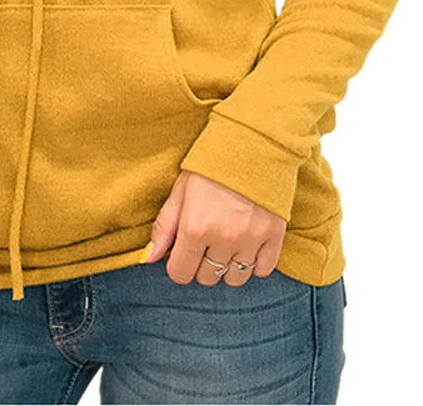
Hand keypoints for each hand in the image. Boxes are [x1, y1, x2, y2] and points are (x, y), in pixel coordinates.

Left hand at [141, 169, 286, 286]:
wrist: (251, 145)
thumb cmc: (211, 166)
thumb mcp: (180, 190)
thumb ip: (164, 226)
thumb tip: (149, 257)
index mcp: (195, 227)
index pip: (180, 273)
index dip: (178, 265)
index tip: (183, 252)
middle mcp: (223, 239)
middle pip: (207, 278)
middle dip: (202, 264)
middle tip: (205, 243)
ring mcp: (250, 240)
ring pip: (235, 278)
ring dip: (228, 267)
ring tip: (226, 244)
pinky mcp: (274, 236)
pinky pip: (263, 270)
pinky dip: (255, 264)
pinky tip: (247, 246)